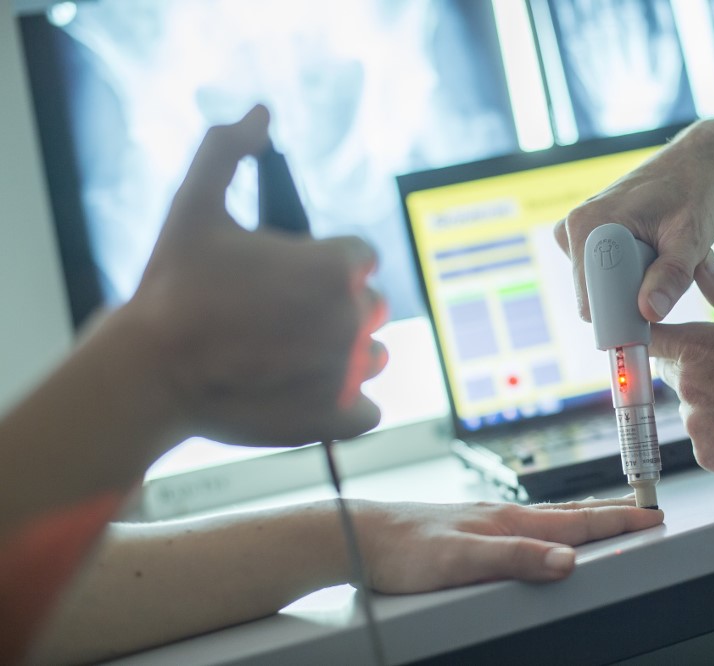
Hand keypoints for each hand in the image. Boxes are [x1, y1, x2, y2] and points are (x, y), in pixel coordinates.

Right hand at [129, 105, 387, 445]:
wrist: (151, 372)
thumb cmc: (173, 289)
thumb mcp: (194, 206)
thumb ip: (228, 151)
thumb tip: (260, 114)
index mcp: (336, 267)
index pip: (359, 258)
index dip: (324, 264)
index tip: (288, 276)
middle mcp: (355, 318)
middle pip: (369, 304)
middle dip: (334, 307)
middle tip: (281, 317)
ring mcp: (350, 371)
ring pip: (373, 354)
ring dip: (344, 353)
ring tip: (290, 355)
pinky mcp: (341, 416)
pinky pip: (367, 409)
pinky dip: (344, 405)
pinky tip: (305, 392)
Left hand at [355, 497, 663, 592]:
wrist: (364, 536)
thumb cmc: (406, 548)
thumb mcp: (461, 559)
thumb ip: (514, 557)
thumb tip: (567, 560)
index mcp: (510, 521)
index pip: (577, 521)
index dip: (617, 521)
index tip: (651, 517)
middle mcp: (504, 516)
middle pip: (570, 513)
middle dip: (611, 514)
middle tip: (644, 513)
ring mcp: (489, 520)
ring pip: (549, 517)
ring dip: (584, 517)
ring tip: (607, 518)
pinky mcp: (474, 529)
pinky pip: (528, 525)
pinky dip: (553, 525)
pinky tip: (544, 533)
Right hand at [554, 113, 713, 322]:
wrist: (695, 163)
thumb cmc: (695, 192)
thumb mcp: (691, 236)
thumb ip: (671, 276)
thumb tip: (648, 313)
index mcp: (589, 225)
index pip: (590, 298)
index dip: (621, 316)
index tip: (652, 322)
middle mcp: (574, 228)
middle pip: (593, 295)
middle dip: (629, 297)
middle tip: (666, 278)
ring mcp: (578, 232)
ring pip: (600, 287)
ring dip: (632, 284)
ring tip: (660, 257)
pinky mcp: (588, 237)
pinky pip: (604, 275)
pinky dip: (629, 274)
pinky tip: (649, 253)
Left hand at [651, 251, 713, 487]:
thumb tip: (701, 263)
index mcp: (697, 348)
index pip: (649, 338)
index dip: (657, 336)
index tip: (664, 336)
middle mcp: (689, 387)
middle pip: (671, 373)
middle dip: (693, 368)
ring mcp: (697, 425)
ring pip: (690, 406)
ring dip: (710, 402)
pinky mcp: (708, 456)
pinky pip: (704, 438)